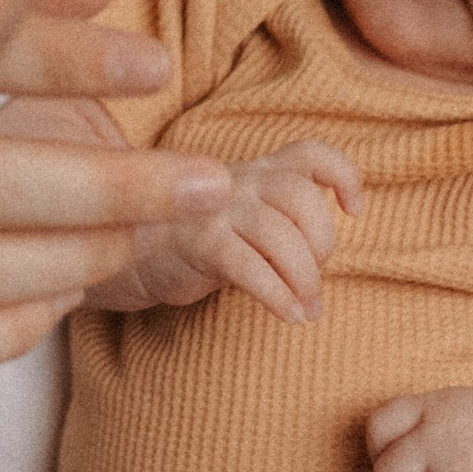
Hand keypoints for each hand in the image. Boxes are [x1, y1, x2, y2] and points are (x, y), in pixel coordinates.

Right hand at [44, 136, 358, 324]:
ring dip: (305, 278)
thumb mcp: (235, 221)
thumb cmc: (190, 245)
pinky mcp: (196, 243)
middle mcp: (235, 182)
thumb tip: (324, 259)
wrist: (117, 257)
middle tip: (313, 281)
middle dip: (323, 244)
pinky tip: (288, 316)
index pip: (311, 155)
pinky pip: (251, 267)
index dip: (344, 176)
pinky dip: (279, 295)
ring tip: (306, 307)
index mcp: (253, 173)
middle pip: (302, 197)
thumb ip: (274, 220)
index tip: (355, 210)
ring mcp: (213, 209)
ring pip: (281, 234)